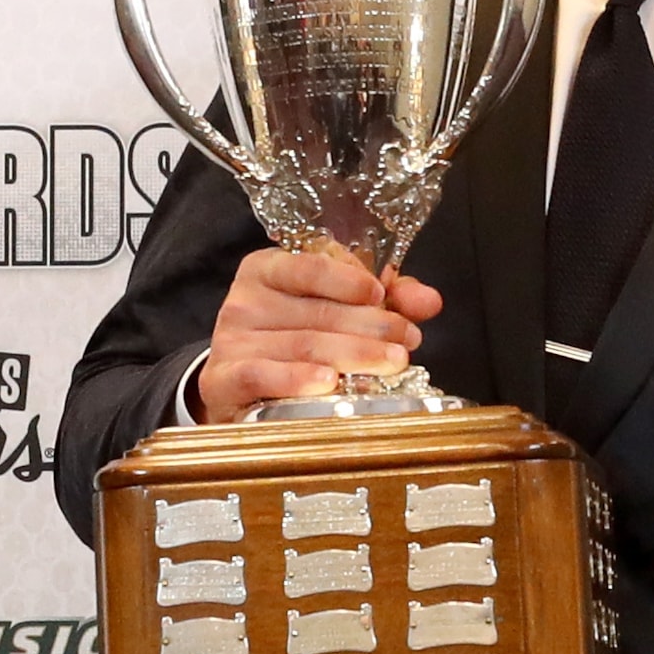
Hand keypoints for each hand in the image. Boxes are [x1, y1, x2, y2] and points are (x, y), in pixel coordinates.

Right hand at [195, 243, 443, 423]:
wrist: (239, 386)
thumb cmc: (294, 338)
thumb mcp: (337, 308)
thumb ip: (385, 298)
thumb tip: (429, 300)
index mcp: (269, 269)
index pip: (310, 266)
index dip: (349, 281)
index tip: (382, 295)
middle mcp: (245, 300)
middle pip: (317, 312)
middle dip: (370, 326)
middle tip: (407, 340)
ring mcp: (231, 340)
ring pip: (302, 344)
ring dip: (353, 354)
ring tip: (392, 362)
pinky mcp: (224, 379)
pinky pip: (263, 375)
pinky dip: (298, 378)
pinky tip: (329, 381)